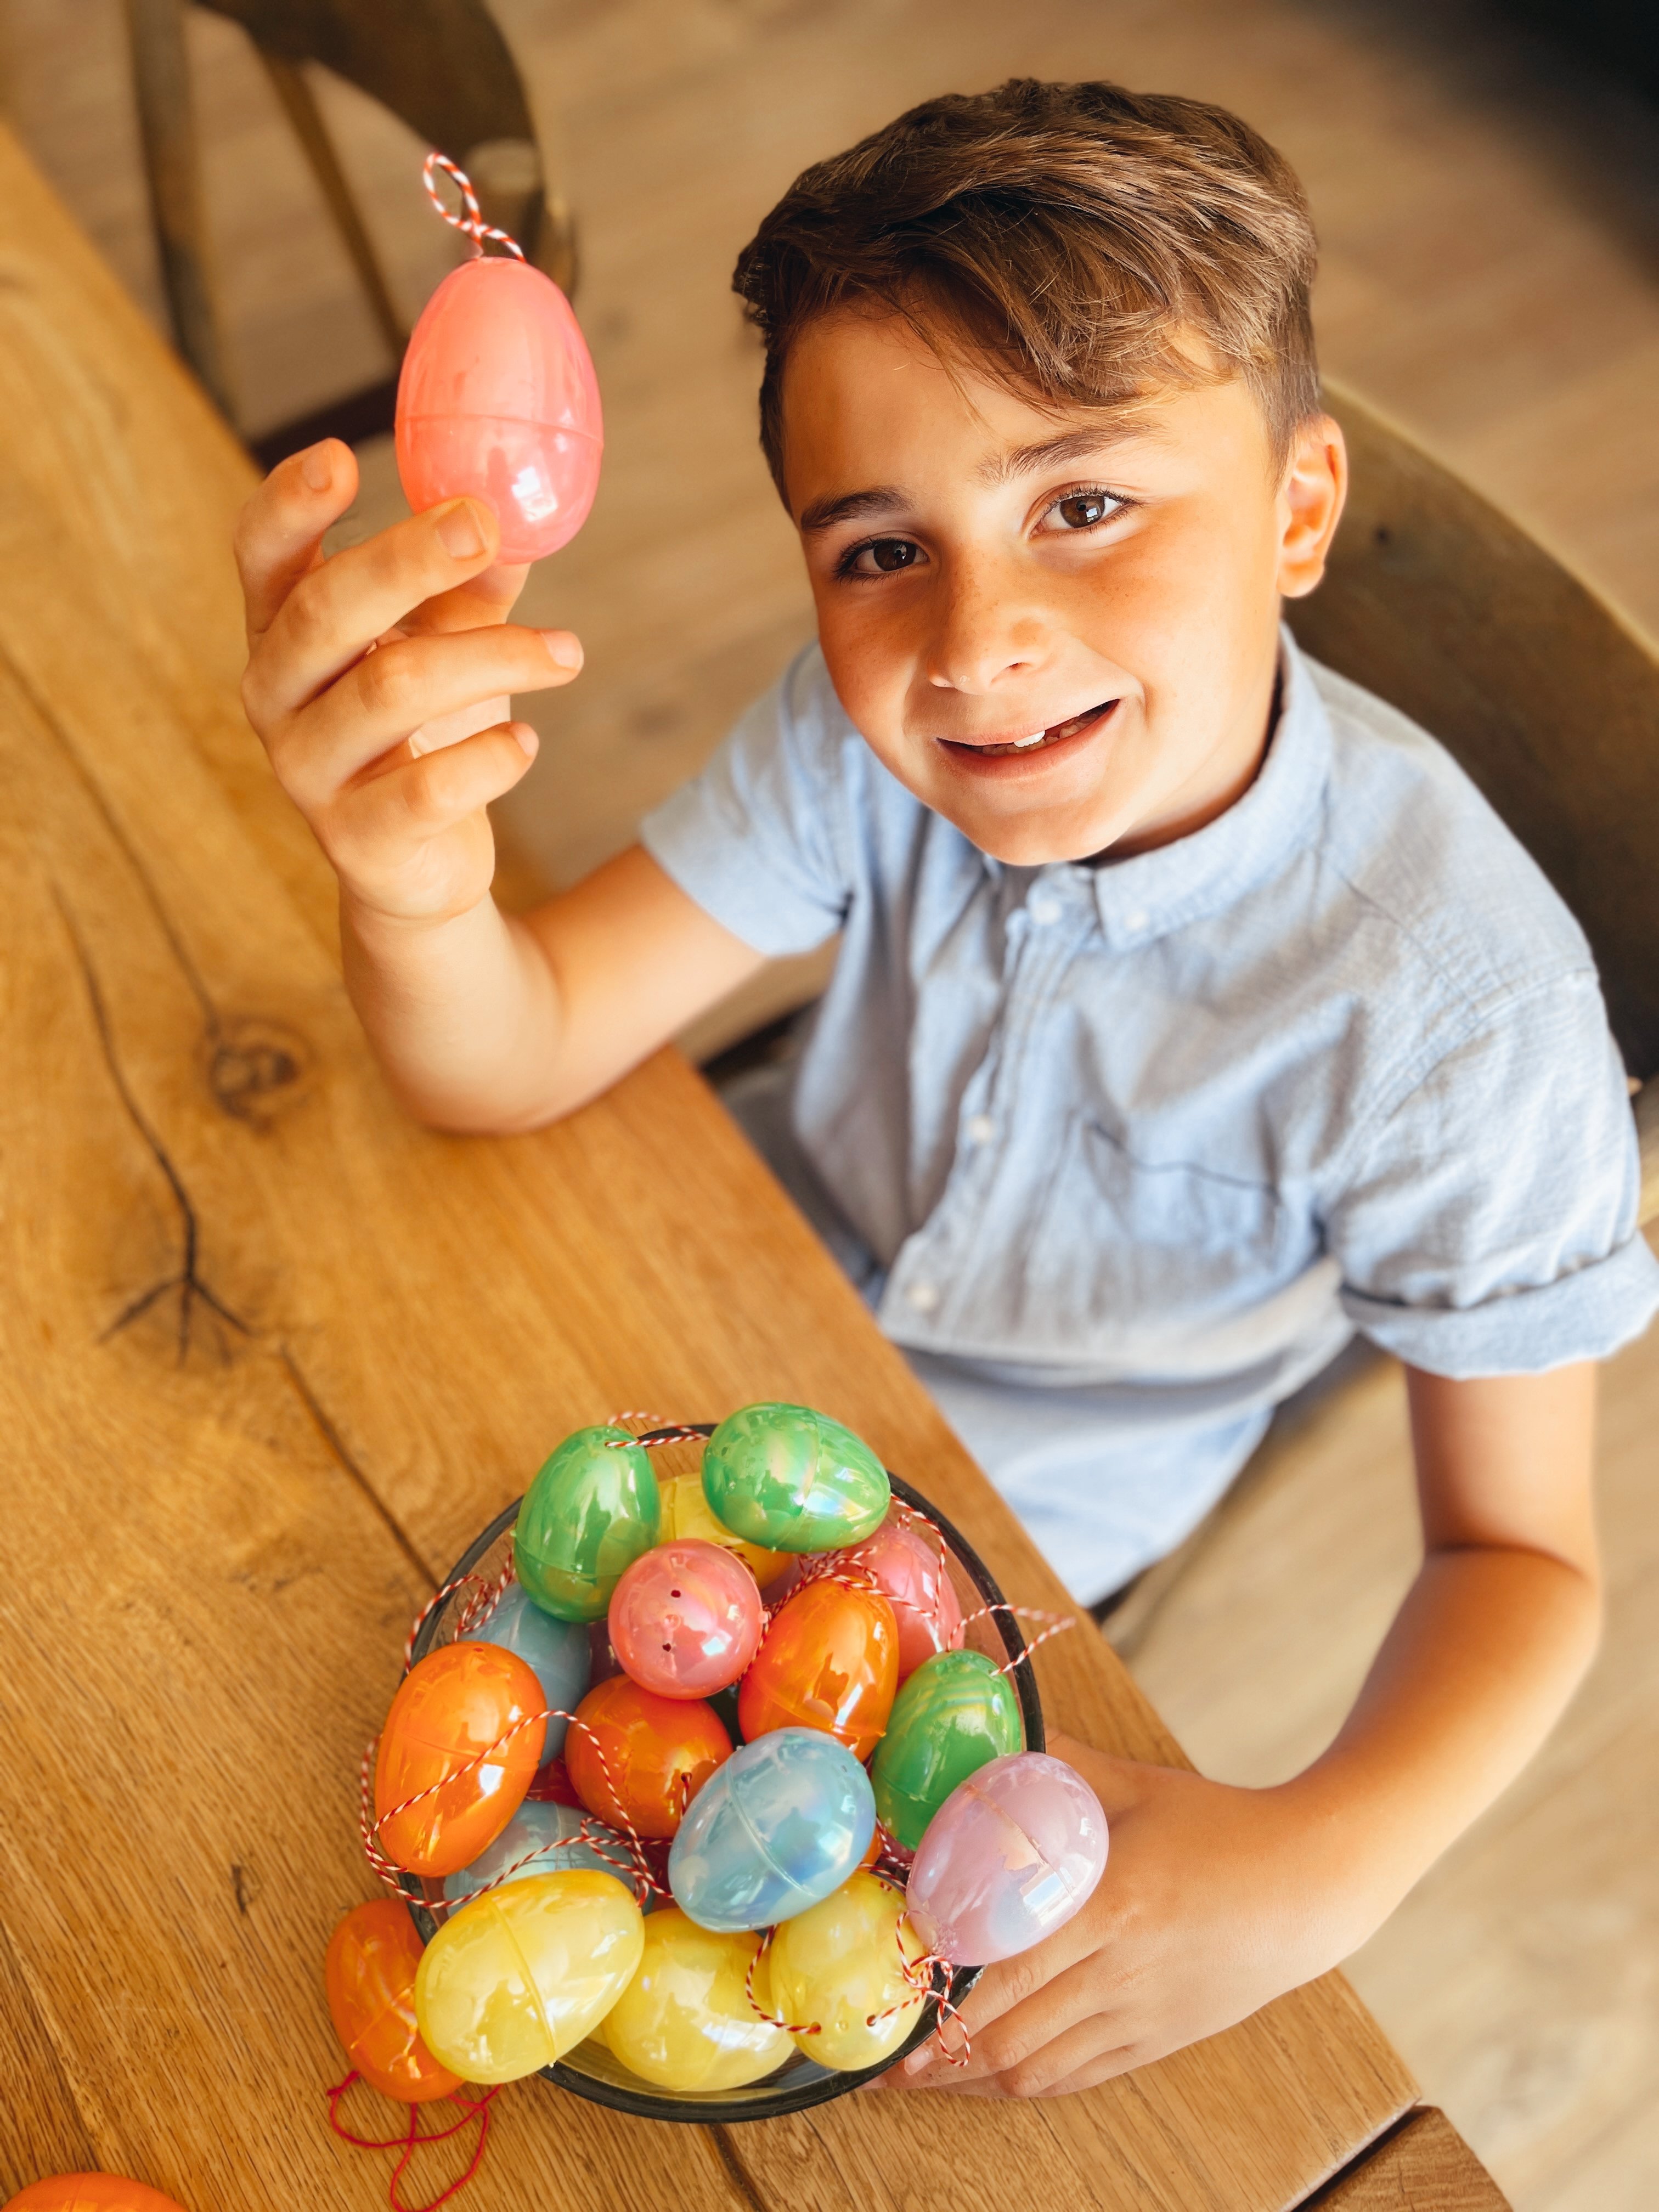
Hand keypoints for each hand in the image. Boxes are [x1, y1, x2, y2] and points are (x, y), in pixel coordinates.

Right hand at [234, 439, 583, 927]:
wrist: (420, 867)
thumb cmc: (427, 731)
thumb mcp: (447, 644)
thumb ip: (472, 584)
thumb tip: (522, 511)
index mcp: (283, 631)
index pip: (260, 555)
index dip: (289, 504)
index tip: (341, 455)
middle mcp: (275, 695)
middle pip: (326, 611)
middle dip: (408, 561)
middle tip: (483, 525)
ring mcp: (306, 770)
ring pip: (390, 690)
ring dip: (494, 659)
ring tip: (568, 653)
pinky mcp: (354, 840)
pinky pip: (427, 788)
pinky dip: (491, 757)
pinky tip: (527, 742)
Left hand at [874, 1733, 1379, 2098]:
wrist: (1310, 1885)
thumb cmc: (1215, 1827)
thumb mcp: (1131, 1785)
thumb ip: (1053, 1760)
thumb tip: (985, 1721)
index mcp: (1111, 1901)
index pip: (1007, 1960)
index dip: (942, 1985)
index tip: (890, 1987)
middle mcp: (1122, 1970)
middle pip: (1010, 2030)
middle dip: (936, 2050)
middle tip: (876, 2050)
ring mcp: (1140, 2015)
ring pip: (1036, 2067)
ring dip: (968, 2079)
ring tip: (912, 2075)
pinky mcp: (1157, 2041)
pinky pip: (1076, 2078)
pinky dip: (1022, 2083)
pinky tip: (985, 2076)